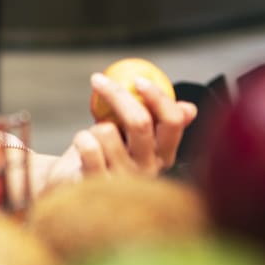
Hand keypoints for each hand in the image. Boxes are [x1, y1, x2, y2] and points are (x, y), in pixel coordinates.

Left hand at [61, 73, 197, 177]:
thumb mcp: (133, 138)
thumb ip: (158, 123)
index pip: (173, 122)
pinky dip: (81, 138)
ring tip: (93, 138)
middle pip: (140, 122)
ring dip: (93, 127)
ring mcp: (124, 179)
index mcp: (163, 156)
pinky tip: (82, 147)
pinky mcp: (98, 183)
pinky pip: (89, 145)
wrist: (73, 185)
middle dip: (117, 94)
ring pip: (107, 131)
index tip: (138, 80)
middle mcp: (148, 169)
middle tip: (98, 80)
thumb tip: (190, 109)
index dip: (158, 97)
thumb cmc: (105, 156)